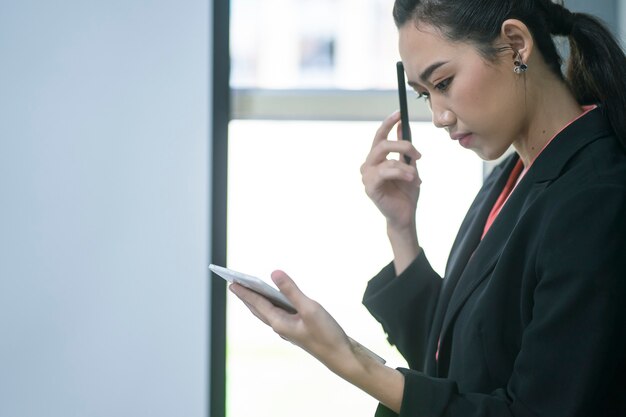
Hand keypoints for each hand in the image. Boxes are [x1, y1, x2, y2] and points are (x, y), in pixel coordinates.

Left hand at [230, 269, 405, 411]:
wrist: (341, 355)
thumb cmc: (326, 333)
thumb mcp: (309, 308)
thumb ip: (291, 290)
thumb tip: (274, 273)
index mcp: (279, 323)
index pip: (257, 303)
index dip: (244, 292)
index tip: (231, 282)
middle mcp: (280, 327)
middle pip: (258, 309)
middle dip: (247, 296)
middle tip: (234, 284)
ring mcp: (289, 329)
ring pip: (268, 313)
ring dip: (258, 301)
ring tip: (250, 290)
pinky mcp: (298, 329)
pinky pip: (279, 314)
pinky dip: (272, 305)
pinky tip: (275, 300)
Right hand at [361, 111, 421, 231]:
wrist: (405, 215)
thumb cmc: (406, 192)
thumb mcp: (408, 165)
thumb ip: (404, 148)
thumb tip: (403, 126)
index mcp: (375, 159)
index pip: (379, 136)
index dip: (388, 123)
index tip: (400, 113)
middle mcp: (368, 165)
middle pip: (382, 144)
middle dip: (403, 145)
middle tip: (418, 155)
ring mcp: (366, 176)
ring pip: (387, 159)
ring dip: (406, 167)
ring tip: (415, 177)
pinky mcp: (369, 187)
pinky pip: (385, 173)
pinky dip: (401, 174)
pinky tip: (410, 180)